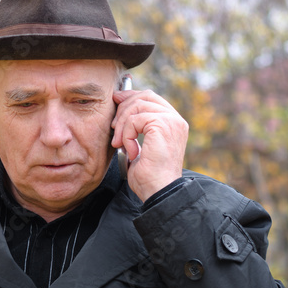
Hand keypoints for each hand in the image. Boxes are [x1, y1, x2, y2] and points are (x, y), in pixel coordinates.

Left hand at [111, 88, 187, 202]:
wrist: (158, 192)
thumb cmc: (149, 178)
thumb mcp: (140, 148)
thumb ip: (136, 130)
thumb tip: (121, 117)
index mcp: (173, 124)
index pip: (151, 98)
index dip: (132, 96)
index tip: (116, 101)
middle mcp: (175, 120)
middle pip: (145, 96)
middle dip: (124, 106)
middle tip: (112, 125)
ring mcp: (171, 121)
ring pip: (137, 106)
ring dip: (122, 124)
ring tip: (119, 143)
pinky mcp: (162, 125)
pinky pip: (134, 119)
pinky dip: (126, 134)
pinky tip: (130, 151)